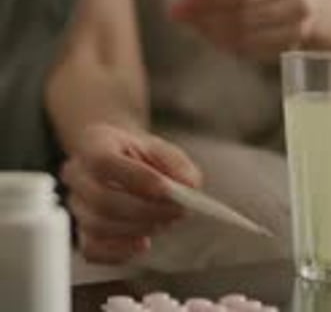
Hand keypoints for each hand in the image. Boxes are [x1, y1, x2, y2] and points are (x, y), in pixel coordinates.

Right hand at [61, 123, 201, 263]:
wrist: (119, 160)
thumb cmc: (139, 155)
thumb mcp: (161, 148)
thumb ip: (177, 164)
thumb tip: (190, 186)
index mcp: (92, 143)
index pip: (104, 162)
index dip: (136, 179)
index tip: (168, 189)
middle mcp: (76, 174)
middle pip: (102, 199)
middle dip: (145, 210)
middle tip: (177, 211)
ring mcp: (75, 204)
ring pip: (99, 226)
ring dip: (139, 228)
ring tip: (165, 221)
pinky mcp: (80, 231)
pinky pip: (92, 250)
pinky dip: (121, 251)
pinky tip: (143, 242)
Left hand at [170, 0, 330, 61]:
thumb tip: (191, 0)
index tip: (181, 2)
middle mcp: (296, 4)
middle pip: (239, 16)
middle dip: (203, 17)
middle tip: (179, 14)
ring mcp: (296, 30)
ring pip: (243, 37)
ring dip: (210, 33)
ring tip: (192, 24)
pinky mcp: (290, 49)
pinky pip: (250, 51)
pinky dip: (225, 45)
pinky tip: (212, 36)